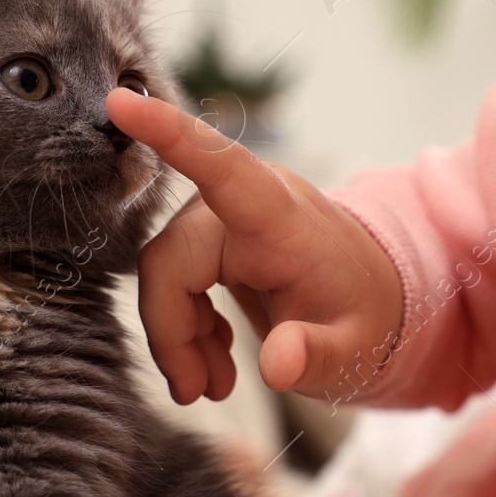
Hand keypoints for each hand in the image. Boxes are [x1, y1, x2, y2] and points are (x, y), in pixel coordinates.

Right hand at [106, 89, 403, 403]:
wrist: (372, 300)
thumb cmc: (362, 316)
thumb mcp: (353, 350)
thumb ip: (316, 355)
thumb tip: (277, 367)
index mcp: (281, 217)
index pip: (221, 166)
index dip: (170, 135)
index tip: (123, 102)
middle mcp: (247, 206)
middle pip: (170, 260)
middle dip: (173, 333)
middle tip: (199, 394)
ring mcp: (225, 219)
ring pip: (163, 274)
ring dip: (179, 337)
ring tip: (215, 386)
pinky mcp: (212, 238)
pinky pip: (172, 278)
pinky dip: (184, 326)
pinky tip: (215, 358)